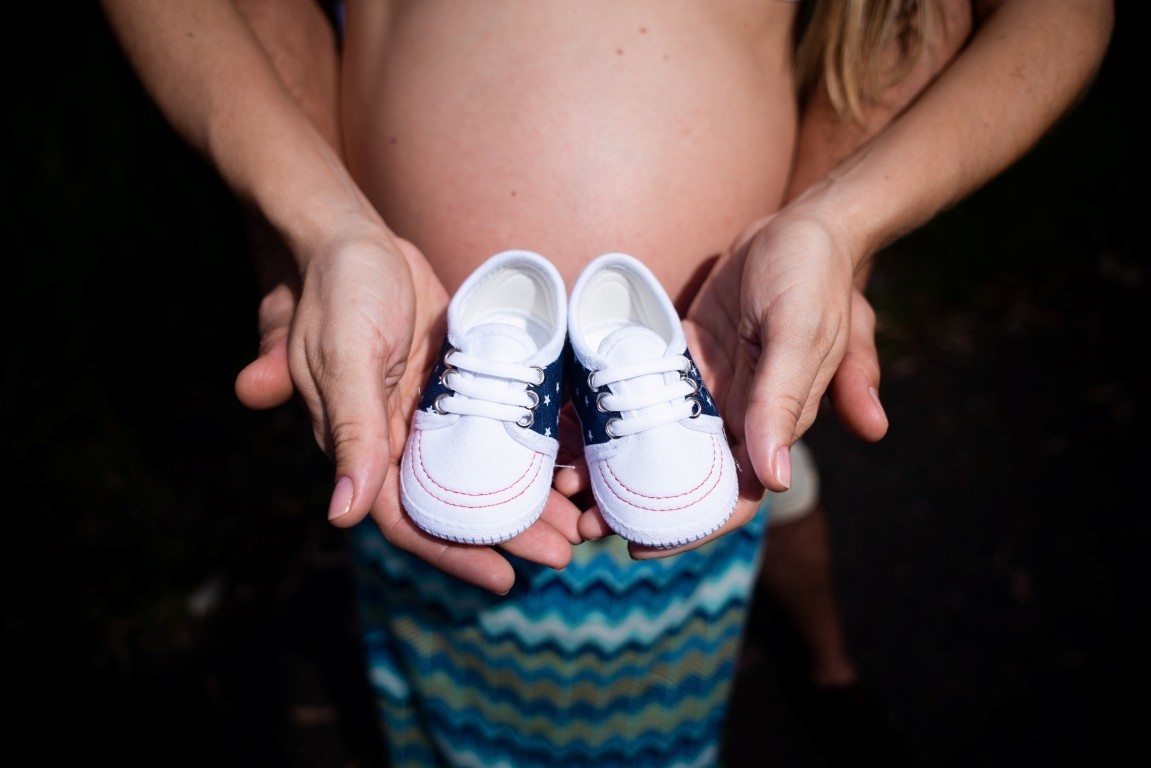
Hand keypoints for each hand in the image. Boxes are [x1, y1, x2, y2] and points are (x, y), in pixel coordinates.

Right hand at [235, 227, 580, 593]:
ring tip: (579, 517)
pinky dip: (527, 441)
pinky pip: (496, 422)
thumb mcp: (345, 358)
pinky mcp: (455, 381)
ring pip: (482, 469)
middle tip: (565, 553)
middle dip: (508, 531)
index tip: (504, 580)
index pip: (409, 519)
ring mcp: (430, 411)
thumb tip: (342, 518)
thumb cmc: (339, 292)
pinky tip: (568, 455)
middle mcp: (397, 438)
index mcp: (364, 445)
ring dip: (526, 493)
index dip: (453, 553)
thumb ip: (351, 433)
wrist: (354, 238)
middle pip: (456, 501)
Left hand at [579, 212, 888, 558]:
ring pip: (658, 439)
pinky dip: (613, 408)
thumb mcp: (800, 335)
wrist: (803, 225)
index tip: (637, 547)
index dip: (689, 527)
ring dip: (616, 462)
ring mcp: (708, 387)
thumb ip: (782, 403)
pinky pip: (645, 390)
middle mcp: (738, 416)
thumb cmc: (813, 277)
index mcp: (772, 424)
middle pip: (685, 476)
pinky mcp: (684, 356)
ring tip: (564, 480)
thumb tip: (772, 479)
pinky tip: (572, 420)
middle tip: (579, 521)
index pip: (732, 495)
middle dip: (636, 502)